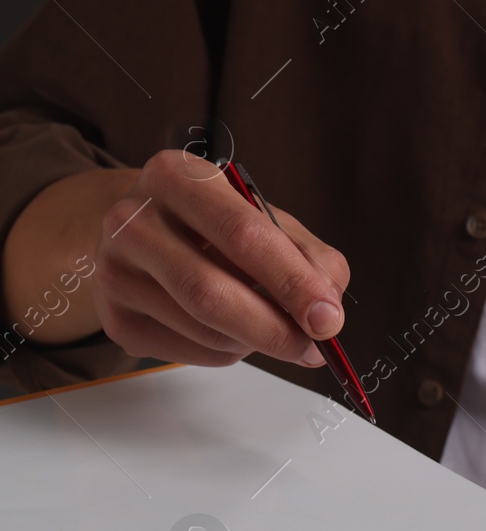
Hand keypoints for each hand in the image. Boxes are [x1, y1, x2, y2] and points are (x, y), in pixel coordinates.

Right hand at [93, 149, 350, 364]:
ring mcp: (115, 270)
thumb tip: (327, 312)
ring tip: (272, 328)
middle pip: (210, 292)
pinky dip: (227, 354)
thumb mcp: (270, 220)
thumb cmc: (217, 224)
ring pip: (203, 329)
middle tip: (314, 348)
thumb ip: (311, 258)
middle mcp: (133, 218)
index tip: (328, 317)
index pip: (242, 234)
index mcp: (178, 176)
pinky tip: (233, 331)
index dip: (291, 281)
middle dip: (275, 329)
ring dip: (254, 342)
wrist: (147, 231)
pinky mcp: (113, 317)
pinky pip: (188, 352)